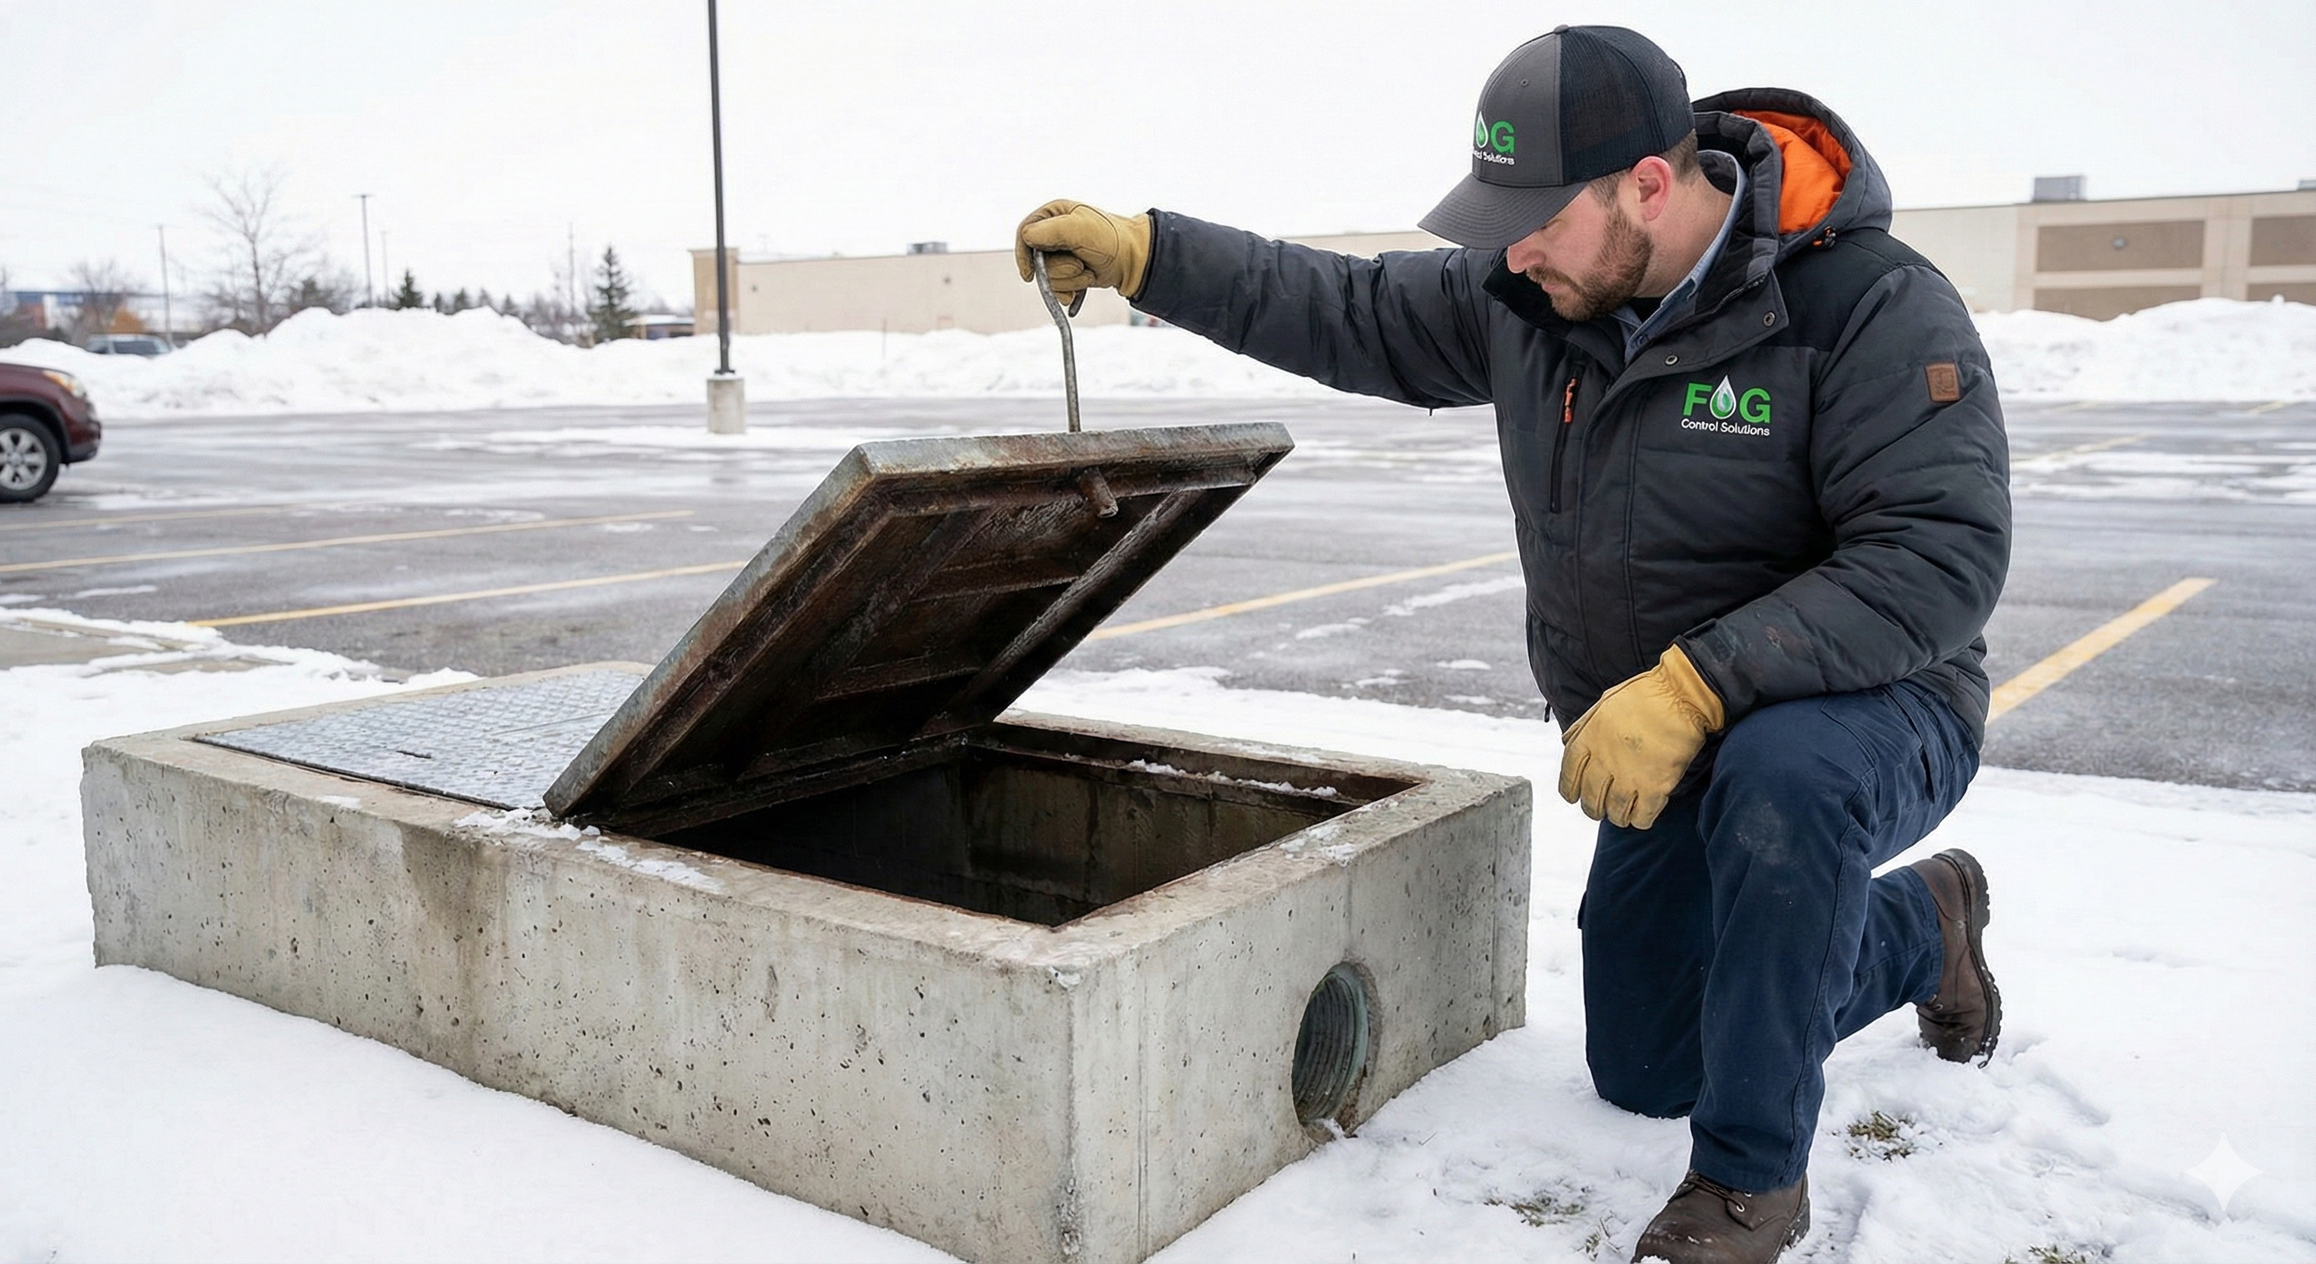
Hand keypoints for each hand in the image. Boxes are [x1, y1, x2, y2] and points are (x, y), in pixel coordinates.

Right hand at [1015, 199, 1152, 301]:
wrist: (1134, 261)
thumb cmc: (1111, 240)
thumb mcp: (1078, 229)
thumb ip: (1048, 231)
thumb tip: (1027, 237)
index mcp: (1053, 214)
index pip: (1024, 234)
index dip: (1024, 255)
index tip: (1030, 274)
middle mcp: (1054, 233)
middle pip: (1035, 260)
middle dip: (1058, 270)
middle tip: (1079, 265)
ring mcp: (1061, 254)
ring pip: (1047, 277)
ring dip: (1070, 280)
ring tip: (1088, 270)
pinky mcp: (1068, 271)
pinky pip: (1057, 288)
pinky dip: (1071, 290)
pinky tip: (1085, 283)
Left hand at [1557, 644, 1725, 829]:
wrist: (1681, 696)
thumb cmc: (1645, 695)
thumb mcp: (1603, 703)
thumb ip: (1583, 727)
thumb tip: (1568, 743)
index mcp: (1589, 739)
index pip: (1568, 775)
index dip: (1568, 789)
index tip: (1572, 796)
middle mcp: (1604, 761)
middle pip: (1591, 799)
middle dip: (1593, 808)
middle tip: (1599, 809)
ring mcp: (1630, 776)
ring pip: (1615, 813)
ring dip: (1617, 816)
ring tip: (1622, 813)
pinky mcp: (1656, 786)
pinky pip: (1642, 817)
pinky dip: (1640, 820)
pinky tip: (1642, 814)